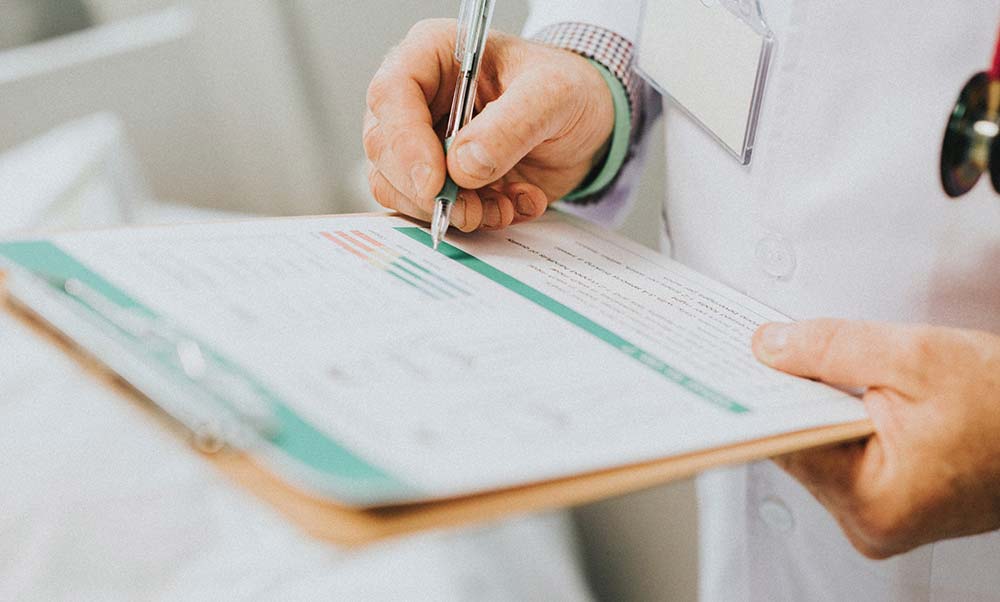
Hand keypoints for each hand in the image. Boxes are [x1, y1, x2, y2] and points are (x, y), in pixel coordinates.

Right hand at [363, 19, 614, 230]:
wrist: (588, 123)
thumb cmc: (567, 89)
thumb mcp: (553, 96)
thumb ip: (510, 127)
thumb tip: (462, 167)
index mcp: (433, 56)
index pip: (391, 94)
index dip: (405, 143)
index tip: (435, 183)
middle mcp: (418, 99)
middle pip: (384, 149)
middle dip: (427, 190)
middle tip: (471, 209)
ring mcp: (423, 143)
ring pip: (398, 188)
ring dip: (451, 211)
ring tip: (502, 206)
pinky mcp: (439, 180)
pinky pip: (431, 211)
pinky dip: (473, 219)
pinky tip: (510, 205)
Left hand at [752, 319, 999, 558]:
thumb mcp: (914, 357)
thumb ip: (830, 349)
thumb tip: (767, 347)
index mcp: (871, 503)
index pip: (785, 444)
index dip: (761, 397)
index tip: (731, 363)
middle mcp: (869, 524)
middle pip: (797, 448)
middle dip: (790, 397)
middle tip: (766, 349)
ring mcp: (878, 519)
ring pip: (817, 450)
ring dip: (815, 407)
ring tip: (809, 365)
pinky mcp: (888, 504)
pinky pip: (841, 456)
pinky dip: (837, 421)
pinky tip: (838, 390)